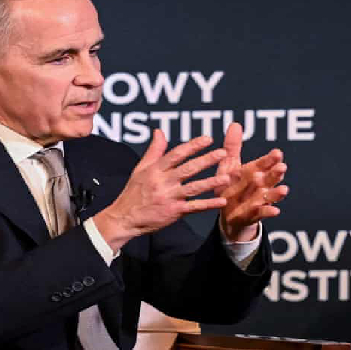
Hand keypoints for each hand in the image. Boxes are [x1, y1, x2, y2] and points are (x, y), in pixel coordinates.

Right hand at [94, 129, 229, 250]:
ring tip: (226, 177)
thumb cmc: (134, 192)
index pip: (176, 154)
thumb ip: (154, 150)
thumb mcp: (141, 169)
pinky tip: (221, 201)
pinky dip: (208, 204)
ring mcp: (168, 197)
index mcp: (155, 169)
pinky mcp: (173, 212)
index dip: (193, 146)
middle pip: (187, 168)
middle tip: (223, 153)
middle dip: (206, 160)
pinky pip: (193, 207)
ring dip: (211, 182)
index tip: (207, 139)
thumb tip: (159, 131)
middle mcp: (162, 182)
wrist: (124, 218)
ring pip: (193, 187)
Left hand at [215, 123, 288, 241]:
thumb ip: (233, 147)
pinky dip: (268, 212)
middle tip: (282, 167)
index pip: (264, 164)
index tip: (277, 152)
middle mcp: (260, 185)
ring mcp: (259, 200)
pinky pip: (262, 213)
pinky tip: (275, 211)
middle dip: (276, 173)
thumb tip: (236, 124)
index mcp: (254, 171)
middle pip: (270, 178)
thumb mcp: (229, 165)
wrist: (226, 213)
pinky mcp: (253, 214)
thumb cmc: (230, 186)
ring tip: (284, 189)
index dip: (270, 159)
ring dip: (276, 193)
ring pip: (270, 195)